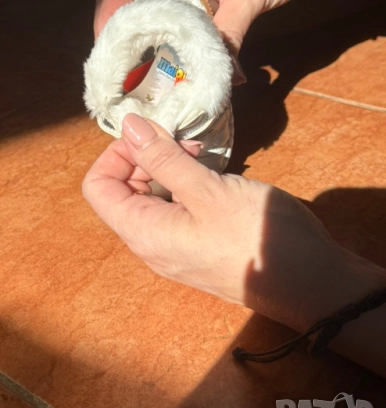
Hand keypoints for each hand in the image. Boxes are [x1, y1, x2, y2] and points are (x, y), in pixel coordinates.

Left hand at [83, 114, 383, 334]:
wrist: (309, 282)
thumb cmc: (254, 234)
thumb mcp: (207, 189)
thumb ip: (163, 157)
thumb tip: (128, 124)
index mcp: (143, 232)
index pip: (98, 187)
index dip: (115, 154)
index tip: (150, 137)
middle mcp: (152, 243)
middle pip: (124, 191)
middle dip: (145, 157)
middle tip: (183, 141)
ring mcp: (176, 247)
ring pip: (153, 198)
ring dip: (169, 168)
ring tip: (202, 153)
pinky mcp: (198, 244)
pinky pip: (176, 209)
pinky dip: (186, 185)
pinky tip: (213, 174)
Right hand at [94, 0, 309, 83]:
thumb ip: (228, 38)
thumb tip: (224, 81)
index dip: (109, 15)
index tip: (105, 49)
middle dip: (115, 24)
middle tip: (117, 60)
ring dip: (135, 26)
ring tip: (132, 59)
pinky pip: (163, 1)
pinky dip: (157, 24)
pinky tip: (161, 47)